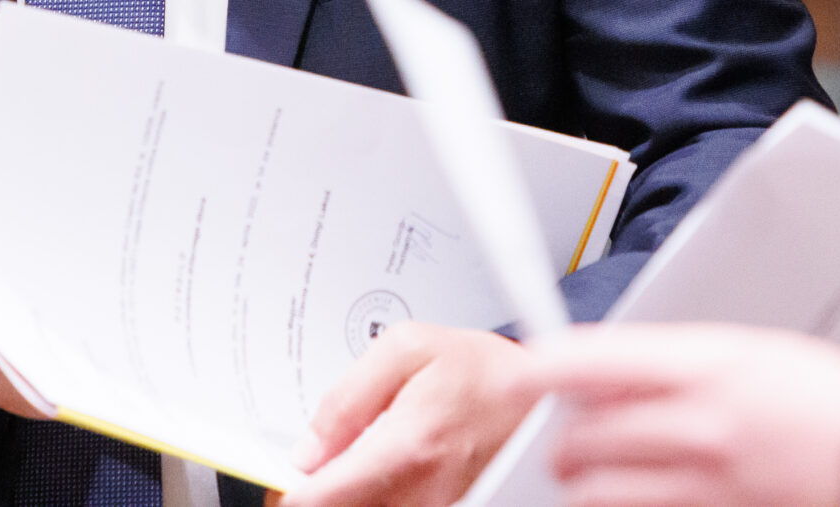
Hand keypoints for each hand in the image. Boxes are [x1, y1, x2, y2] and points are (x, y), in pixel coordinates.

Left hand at [280, 323, 538, 506]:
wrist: (547, 402)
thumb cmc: (487, 372)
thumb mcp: (410, 347)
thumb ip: (348, 396)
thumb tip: (309, 448)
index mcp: (406, 448)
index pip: (319, 498)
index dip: (292, 489)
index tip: (292, 473)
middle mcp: (421, 493)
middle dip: (324, 488)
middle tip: (330, 459)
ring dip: (356, 492)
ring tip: (370, 456)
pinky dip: (383, 495)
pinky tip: (393, 471)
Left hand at [525, 324, 839, 506]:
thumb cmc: (831, 401)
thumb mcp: (753, 351)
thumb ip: (679, 360)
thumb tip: (613, 367)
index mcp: (708, 367)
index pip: (596, 360)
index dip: (544, 365)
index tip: (520, 369)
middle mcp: (699, 426)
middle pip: (585, 437)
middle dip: (564, 437)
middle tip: (566, 431)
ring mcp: (706, 484)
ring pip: (600, 490)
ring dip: (586, 479)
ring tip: (593, 469)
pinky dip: (630, 504)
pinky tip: (642, 493)